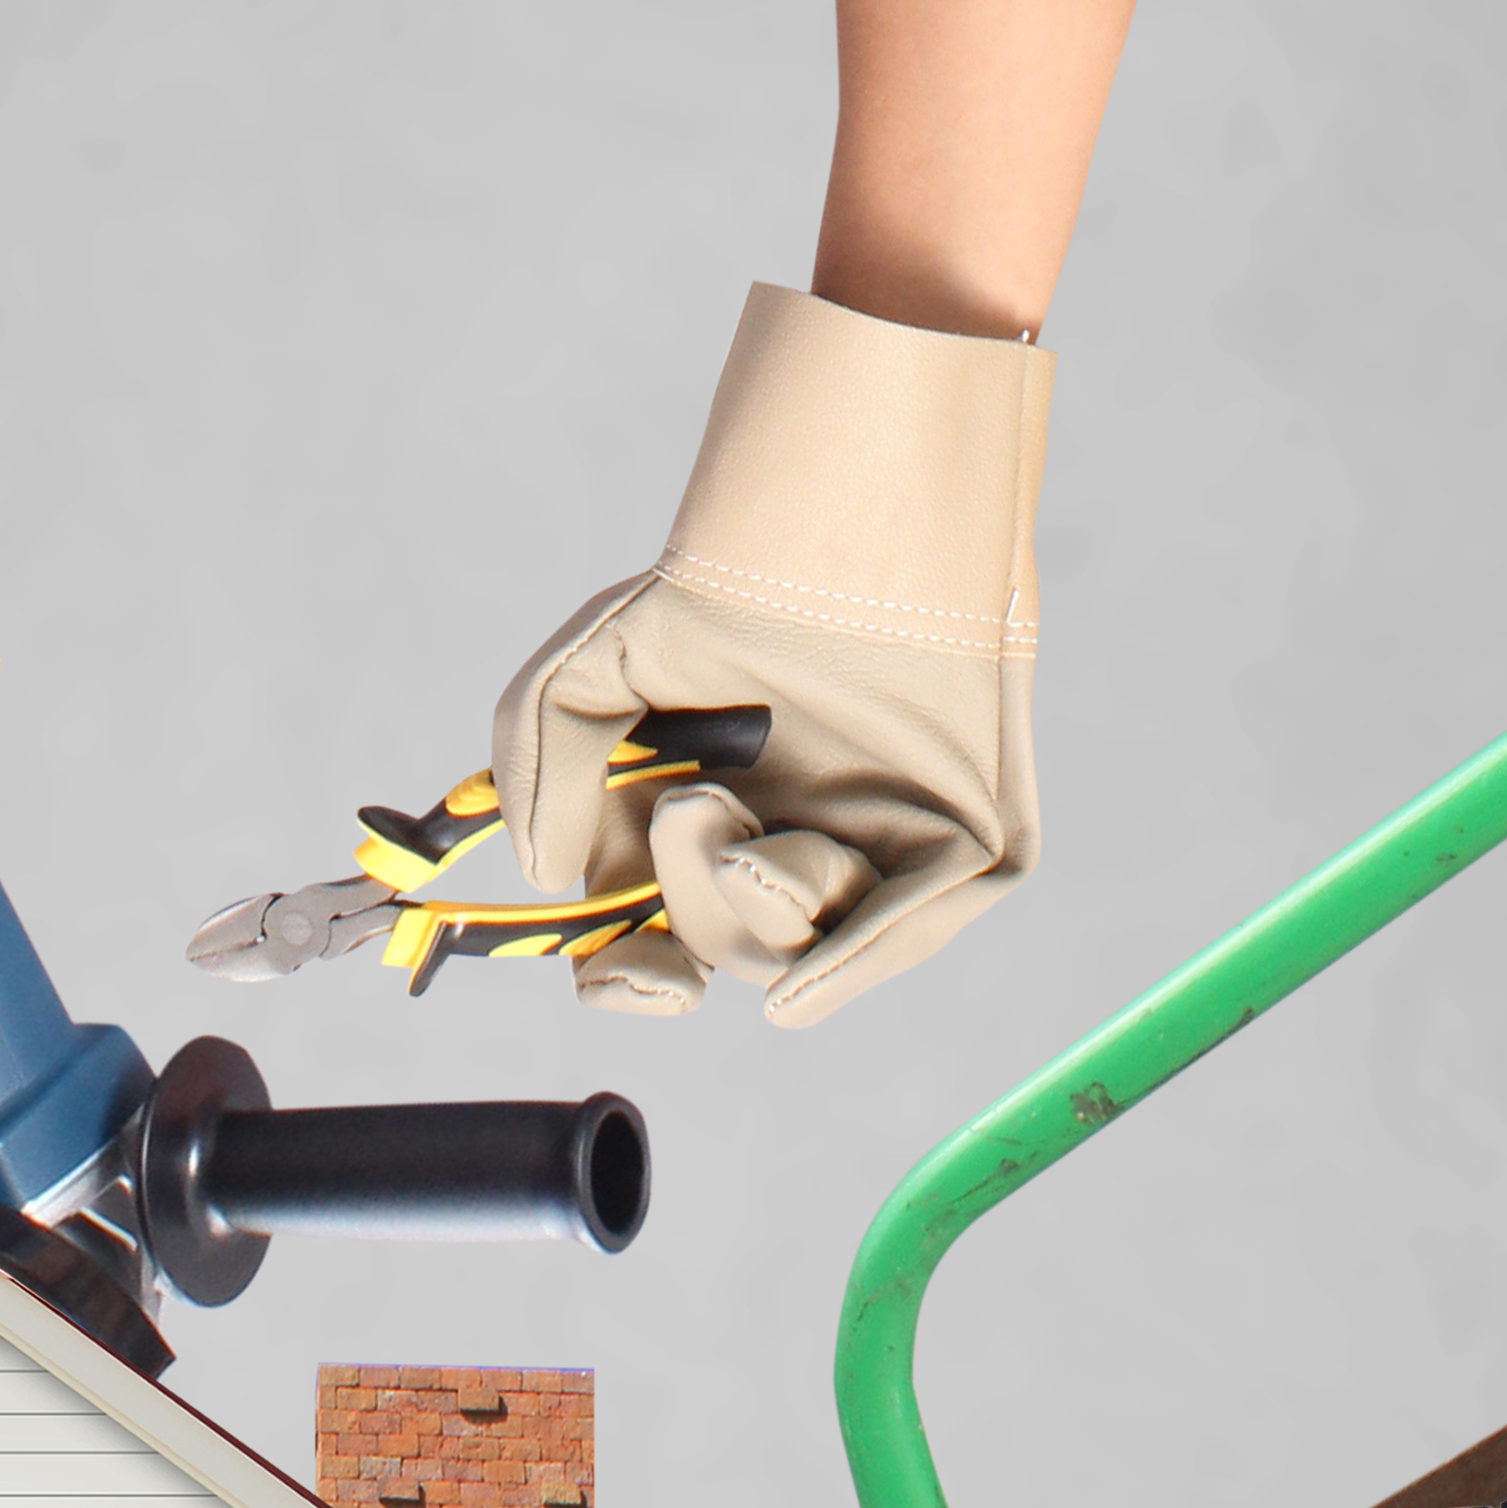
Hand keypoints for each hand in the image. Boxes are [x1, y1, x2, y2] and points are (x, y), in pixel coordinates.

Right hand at [489, 286, 1044, 1026]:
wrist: (844, 516)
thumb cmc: (721, 584)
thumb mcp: (588, 668)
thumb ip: (541, 769)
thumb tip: (547, 878)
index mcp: (705, 831)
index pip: (659, 942)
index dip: (628, 976)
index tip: (616, 969)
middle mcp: (792, 848)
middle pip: (729, 952)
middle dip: (696, 908)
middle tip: (690, 810)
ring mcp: (882, 852)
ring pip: (809, 945)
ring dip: (765, 907)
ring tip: (750, 824)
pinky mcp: (964, 846)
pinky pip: (907, 931)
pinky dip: (854, 962)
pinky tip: (797, 991)